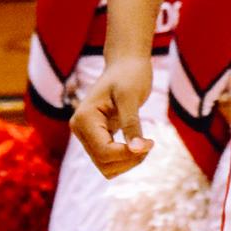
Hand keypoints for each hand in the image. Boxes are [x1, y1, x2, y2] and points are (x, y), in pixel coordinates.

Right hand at [70, 55, 154, 178]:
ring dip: (128, 162)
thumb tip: (137, 150)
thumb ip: (132, 124)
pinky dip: (126, 158)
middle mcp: (80, 130)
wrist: (126, 64)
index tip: (151, 143)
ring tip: (145, 143)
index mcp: (83, 119)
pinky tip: (139, 142)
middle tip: (150, 143)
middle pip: (104, 163)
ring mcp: (87, 135)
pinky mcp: (96, 138)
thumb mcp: (131, 97)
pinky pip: (109, 160)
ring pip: (106, 167)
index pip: (103, 152)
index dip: (129, 154)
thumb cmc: (129, 75)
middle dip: (130, 159)